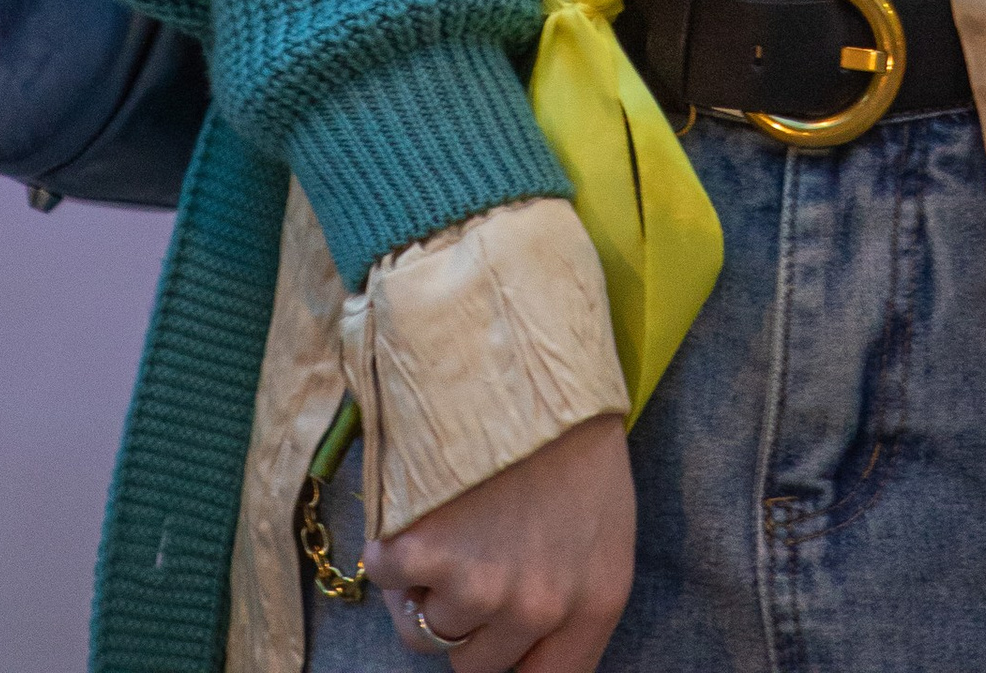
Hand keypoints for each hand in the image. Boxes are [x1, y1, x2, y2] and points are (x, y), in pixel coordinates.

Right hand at [364, 410, 632, 667]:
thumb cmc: (567, 424)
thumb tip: (528, 650)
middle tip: (467, 553)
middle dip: (463, 619)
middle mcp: (538, 607)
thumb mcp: (601, 519)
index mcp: (595, 600)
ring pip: (423, 630)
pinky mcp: (421, 555)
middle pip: (474, 664)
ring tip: (446, 514)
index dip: (510, 664)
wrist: (522, 345)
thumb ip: (572, 597)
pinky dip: (388, 544)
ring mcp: (476, 587)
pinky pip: (384, 577)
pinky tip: (419, 494)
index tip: (487, 642)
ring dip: (422, 585)